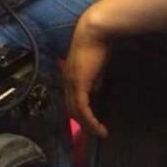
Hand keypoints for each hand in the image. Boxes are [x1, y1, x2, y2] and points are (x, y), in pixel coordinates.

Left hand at [63, 15, 110, 137]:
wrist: (93, 33)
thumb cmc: (95, 46)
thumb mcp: (95, 68)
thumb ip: (93, 81)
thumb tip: (95, 92)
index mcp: (69, 77)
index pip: (71, 100)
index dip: (80, 114)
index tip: (90, 124)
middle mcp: (67, 81)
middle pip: (71, 109)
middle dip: (83, 124)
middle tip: (95, 133)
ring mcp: (71, 83)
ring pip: (75, 111)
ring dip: (87, 125)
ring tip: (99, 133)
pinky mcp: (79, 84)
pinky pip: (82, 107)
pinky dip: (90, 119)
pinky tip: (98, 126)